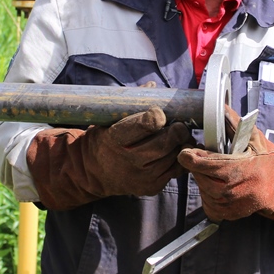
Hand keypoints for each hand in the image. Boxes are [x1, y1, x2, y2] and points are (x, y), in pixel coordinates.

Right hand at [27, 105, 194, 209]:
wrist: (93, 173)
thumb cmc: (103, 139)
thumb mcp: (108, 120)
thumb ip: (130, 103)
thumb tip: (152, 86)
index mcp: (116, 139)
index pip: (145, 126)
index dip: (157, 117)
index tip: (160, 112)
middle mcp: (129, 160)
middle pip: (164, 143)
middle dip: (177, 131)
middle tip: (179, 124)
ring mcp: (142, 177)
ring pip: (173, 156)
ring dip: (180, 144)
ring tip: (179, 135)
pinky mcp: (152, 186)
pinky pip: (176, 170)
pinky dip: (179, 158)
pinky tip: (175, 150)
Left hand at [177, 105, 273, 223]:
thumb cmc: (267, 160)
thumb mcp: (253, 138)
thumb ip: (234, 123)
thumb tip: (220, 106)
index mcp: (237, 169)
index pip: (201, 163)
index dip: (190, 155)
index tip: (188, 149)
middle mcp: (233, 190)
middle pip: (198, 176)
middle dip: (198, 165)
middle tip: (202, 157)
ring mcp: (230, 205)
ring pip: (202, 190)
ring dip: (202, 179)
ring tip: (213, 171)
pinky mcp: (228, 215)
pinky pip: (207, 204)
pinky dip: (208, 194)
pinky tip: (217, 185)